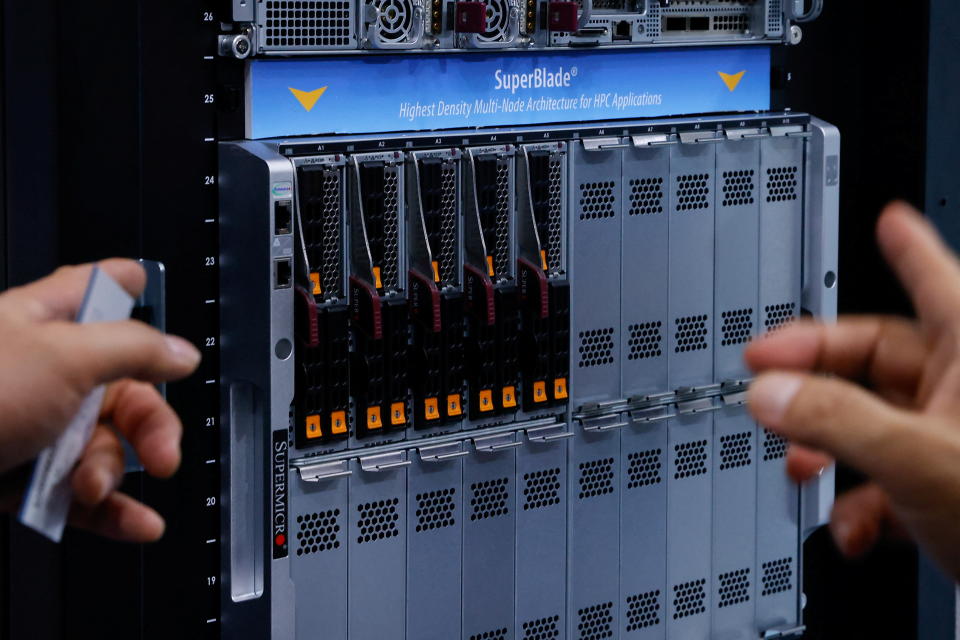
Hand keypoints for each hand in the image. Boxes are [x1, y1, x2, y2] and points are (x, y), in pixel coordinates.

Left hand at [0, 260, 200, 541]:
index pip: (99, 290)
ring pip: (103, 447)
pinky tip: (135, 522)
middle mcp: (42, 372)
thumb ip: (133, 347)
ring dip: (114, 473)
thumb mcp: (63, 357)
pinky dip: (112, 511)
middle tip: (158, 452)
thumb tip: (180, 351)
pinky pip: (81, 494)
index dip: (134, 292)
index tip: (160, 311)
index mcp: (46, 322)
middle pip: (123, 388)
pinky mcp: (22, 479)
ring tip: (95, 488)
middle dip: (147, 424)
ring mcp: (32, 428)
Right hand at [746, 202, 959, 579]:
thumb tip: (769, 393)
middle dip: (815, 376)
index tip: (889, 220)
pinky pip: (885, 476)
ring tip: (803, 469)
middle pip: (875, 357)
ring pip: (871, 422)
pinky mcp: (943, 487)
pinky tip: (851, 528)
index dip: (907, 247)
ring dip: (828, 449)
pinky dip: (858, 502)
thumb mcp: (919, 460)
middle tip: (766, 381)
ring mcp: (951, 440)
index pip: (936, 280)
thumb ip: (837, 421)